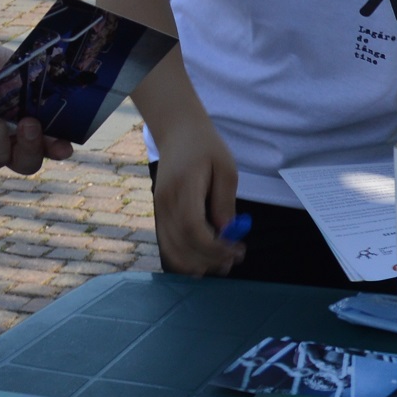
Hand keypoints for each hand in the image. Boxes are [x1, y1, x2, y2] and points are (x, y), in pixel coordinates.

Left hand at [0, 37, 73, 175]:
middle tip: (28, 124)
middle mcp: (10, 143)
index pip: (51, 146)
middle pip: (27, 164)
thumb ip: (32, 91)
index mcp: (31, 125)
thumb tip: (46, 106)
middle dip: (30, 147)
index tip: (63, 147)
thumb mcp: (15, 73)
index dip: (59, 150)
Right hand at [149, 119, 244, 274]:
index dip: (214, 247)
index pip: (193, 228)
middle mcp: (165, 202)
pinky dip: (185, 258)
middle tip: (234, 260)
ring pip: (171, 250)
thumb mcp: (226, 168)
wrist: (177, 132)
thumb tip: (226, 232)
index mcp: (183, 187)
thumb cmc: (206, 147)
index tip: (237, 250)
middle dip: (209, 260)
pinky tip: (205, 259)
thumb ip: (225, 201)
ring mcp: (159, 210)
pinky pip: (168, 245)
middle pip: (181, 245)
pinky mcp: (159, 214)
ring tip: (223, 263)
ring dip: (197, 264)